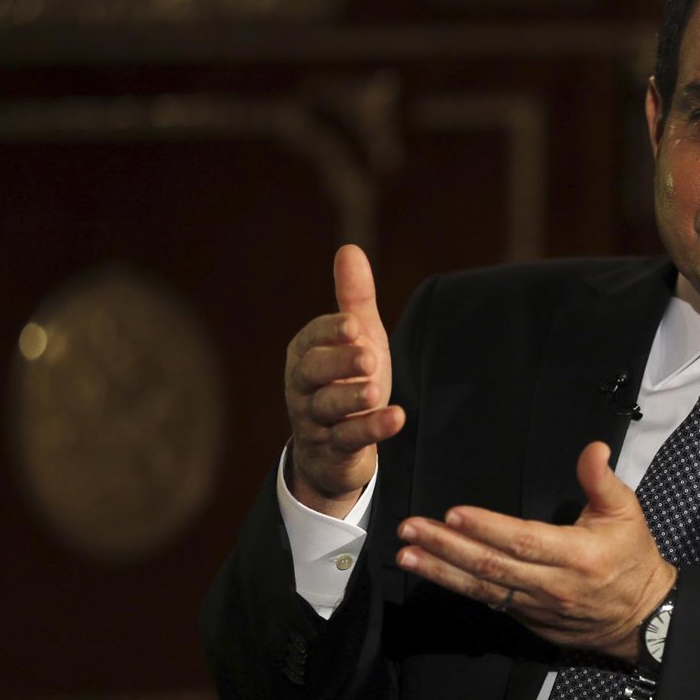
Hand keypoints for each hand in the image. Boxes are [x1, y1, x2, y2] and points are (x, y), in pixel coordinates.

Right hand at [284, 244, 404, 516]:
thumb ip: (353, 300)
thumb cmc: (346, 380)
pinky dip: (371, 430)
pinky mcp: (333, 450)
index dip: (332, 332)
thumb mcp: (356, 339)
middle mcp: (303, 386)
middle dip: (338, 363)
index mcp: (305, 353)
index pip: (313, 338)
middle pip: (312, 373)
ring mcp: (315, 421)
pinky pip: (348, 440)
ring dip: (350, 398)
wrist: (337, 448)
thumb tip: (349, 249)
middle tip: (368, 356)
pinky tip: (396, 417)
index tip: (354, 325)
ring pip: (326, 408)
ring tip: (375, 389)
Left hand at [395, 442, 676, 661]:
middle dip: (446, 546)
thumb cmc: (632, 556)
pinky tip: (433, 572)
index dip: (487, 528)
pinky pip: (489, 601)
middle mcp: (551, 584)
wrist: (641, 616)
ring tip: (407, 554)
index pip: (523, 540)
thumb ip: (602, 480)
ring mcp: (537, 606)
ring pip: (482, 588)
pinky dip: (458, 587)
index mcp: (576, 554)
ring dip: (441, 570)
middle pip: (491, 565)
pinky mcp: (528, 619)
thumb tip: (592, 448)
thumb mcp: (626, 512)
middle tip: (411, 529)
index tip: (454, 513)